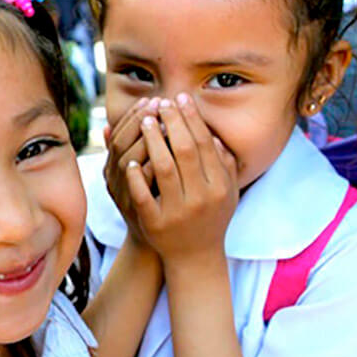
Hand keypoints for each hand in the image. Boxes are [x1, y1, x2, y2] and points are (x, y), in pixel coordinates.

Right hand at [104, 97, 156, 244]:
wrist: (153, 243)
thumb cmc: (147, 203)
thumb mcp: (129, 177)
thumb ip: (123, 150)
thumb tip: (108, 125)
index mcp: (110, 169)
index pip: (118, 136)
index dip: (133, 116)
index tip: (152, 99)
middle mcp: (112, 183)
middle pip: (123, 146)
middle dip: (145, 122)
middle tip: (163, 103)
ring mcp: (125, 199)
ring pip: (131, 163)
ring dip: (151, 141)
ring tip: (170, 120)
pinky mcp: (142, 212)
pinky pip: (146, 187)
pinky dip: (158, 168)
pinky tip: (176, 151)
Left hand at [126, 93, 237, 266]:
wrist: (195, 258)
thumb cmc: (210, 218)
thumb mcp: (226, 192)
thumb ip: (224, 163)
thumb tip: (212, 134)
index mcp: (220, 187)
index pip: (204, 144)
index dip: (192, 119)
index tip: (181, 99)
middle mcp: (201, 198)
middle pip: (184, 151)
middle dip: (172, 122)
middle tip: (161, 102)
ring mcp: (177, 212)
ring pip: (163, 169)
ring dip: (153, 141)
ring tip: (146, 121)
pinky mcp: (155, 223)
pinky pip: (143, 195)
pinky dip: (136, 176)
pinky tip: (129, 159)